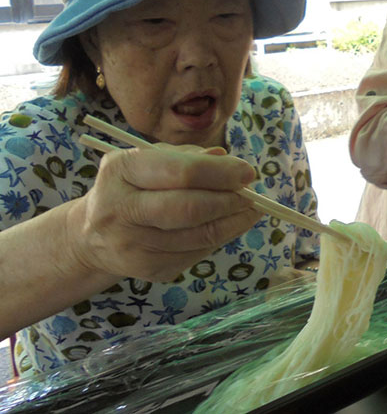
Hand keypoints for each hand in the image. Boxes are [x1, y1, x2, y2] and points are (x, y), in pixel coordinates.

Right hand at [67, 145, 259, 281]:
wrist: (92, 235)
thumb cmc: (132, 187)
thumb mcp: (150, 160)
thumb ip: (187, 157)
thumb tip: (226, 160)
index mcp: (121, 170)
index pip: (181, 172)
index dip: (221, 173)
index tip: (248, 173)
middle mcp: (120, 209)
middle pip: (189, 209)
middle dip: (229, 202)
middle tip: (253, 197)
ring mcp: (131, 245)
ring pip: (198, 237)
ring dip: (233, 223)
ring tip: (250, 211)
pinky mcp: (146, 270)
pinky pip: (196, 254)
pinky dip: (218, 240)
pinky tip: (227, 227)